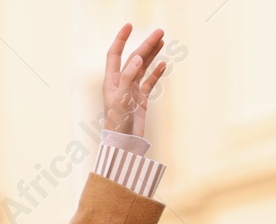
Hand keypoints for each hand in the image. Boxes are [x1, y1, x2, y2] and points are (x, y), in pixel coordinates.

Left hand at [103, 23, 166, 137]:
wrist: (123, 144)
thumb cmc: (118, 124)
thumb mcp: (121, 100)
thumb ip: (128, 79)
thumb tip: (137, 59)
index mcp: (112, 82)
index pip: (115, 55)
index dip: (121, 39)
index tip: (129, 25)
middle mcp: (120, 84)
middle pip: (134, 59)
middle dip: (146, 44)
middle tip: (160, 32)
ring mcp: (131, 92)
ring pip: (143, 68)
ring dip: (152, 54)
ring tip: (162, 41)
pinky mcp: (139, 100)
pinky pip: (149, 83)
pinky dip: (156, 73)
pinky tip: (163, 64)